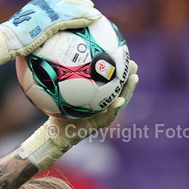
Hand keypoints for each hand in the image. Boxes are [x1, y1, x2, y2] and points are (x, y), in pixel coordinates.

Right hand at [0, 0, 101, 69]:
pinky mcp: (48, 21)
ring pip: (69, 7)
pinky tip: (92, 21)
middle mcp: (40, 6)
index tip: (74, 6)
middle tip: (89, 7)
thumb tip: (32, 50)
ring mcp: (44, 12)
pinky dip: (82, 18)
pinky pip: (69, 19)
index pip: (52, 1)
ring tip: (95, 14)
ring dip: (84, 9)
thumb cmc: (6, 45)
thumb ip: (29, 39)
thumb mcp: (19, 39)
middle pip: (63, 0)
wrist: (2, 43)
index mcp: (33, 8)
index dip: (65, 2)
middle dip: (77, 2)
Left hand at [19, 60, 137, 169]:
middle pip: (120, 90)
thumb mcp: (60, 93)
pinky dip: (114, 109)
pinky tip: (118, 101)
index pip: (111, 81)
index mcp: (97, 97)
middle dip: (129, 78)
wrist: (54, 132)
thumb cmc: (57, 111)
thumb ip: (63, 78)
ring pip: (119, 102)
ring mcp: (103, 114)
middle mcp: (103, 105)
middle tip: (134, 65)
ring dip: (128, 91)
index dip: (120, 70)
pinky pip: (108, 116)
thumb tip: (57, 55)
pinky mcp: (98, 124)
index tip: (125, 55)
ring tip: (134, 78)